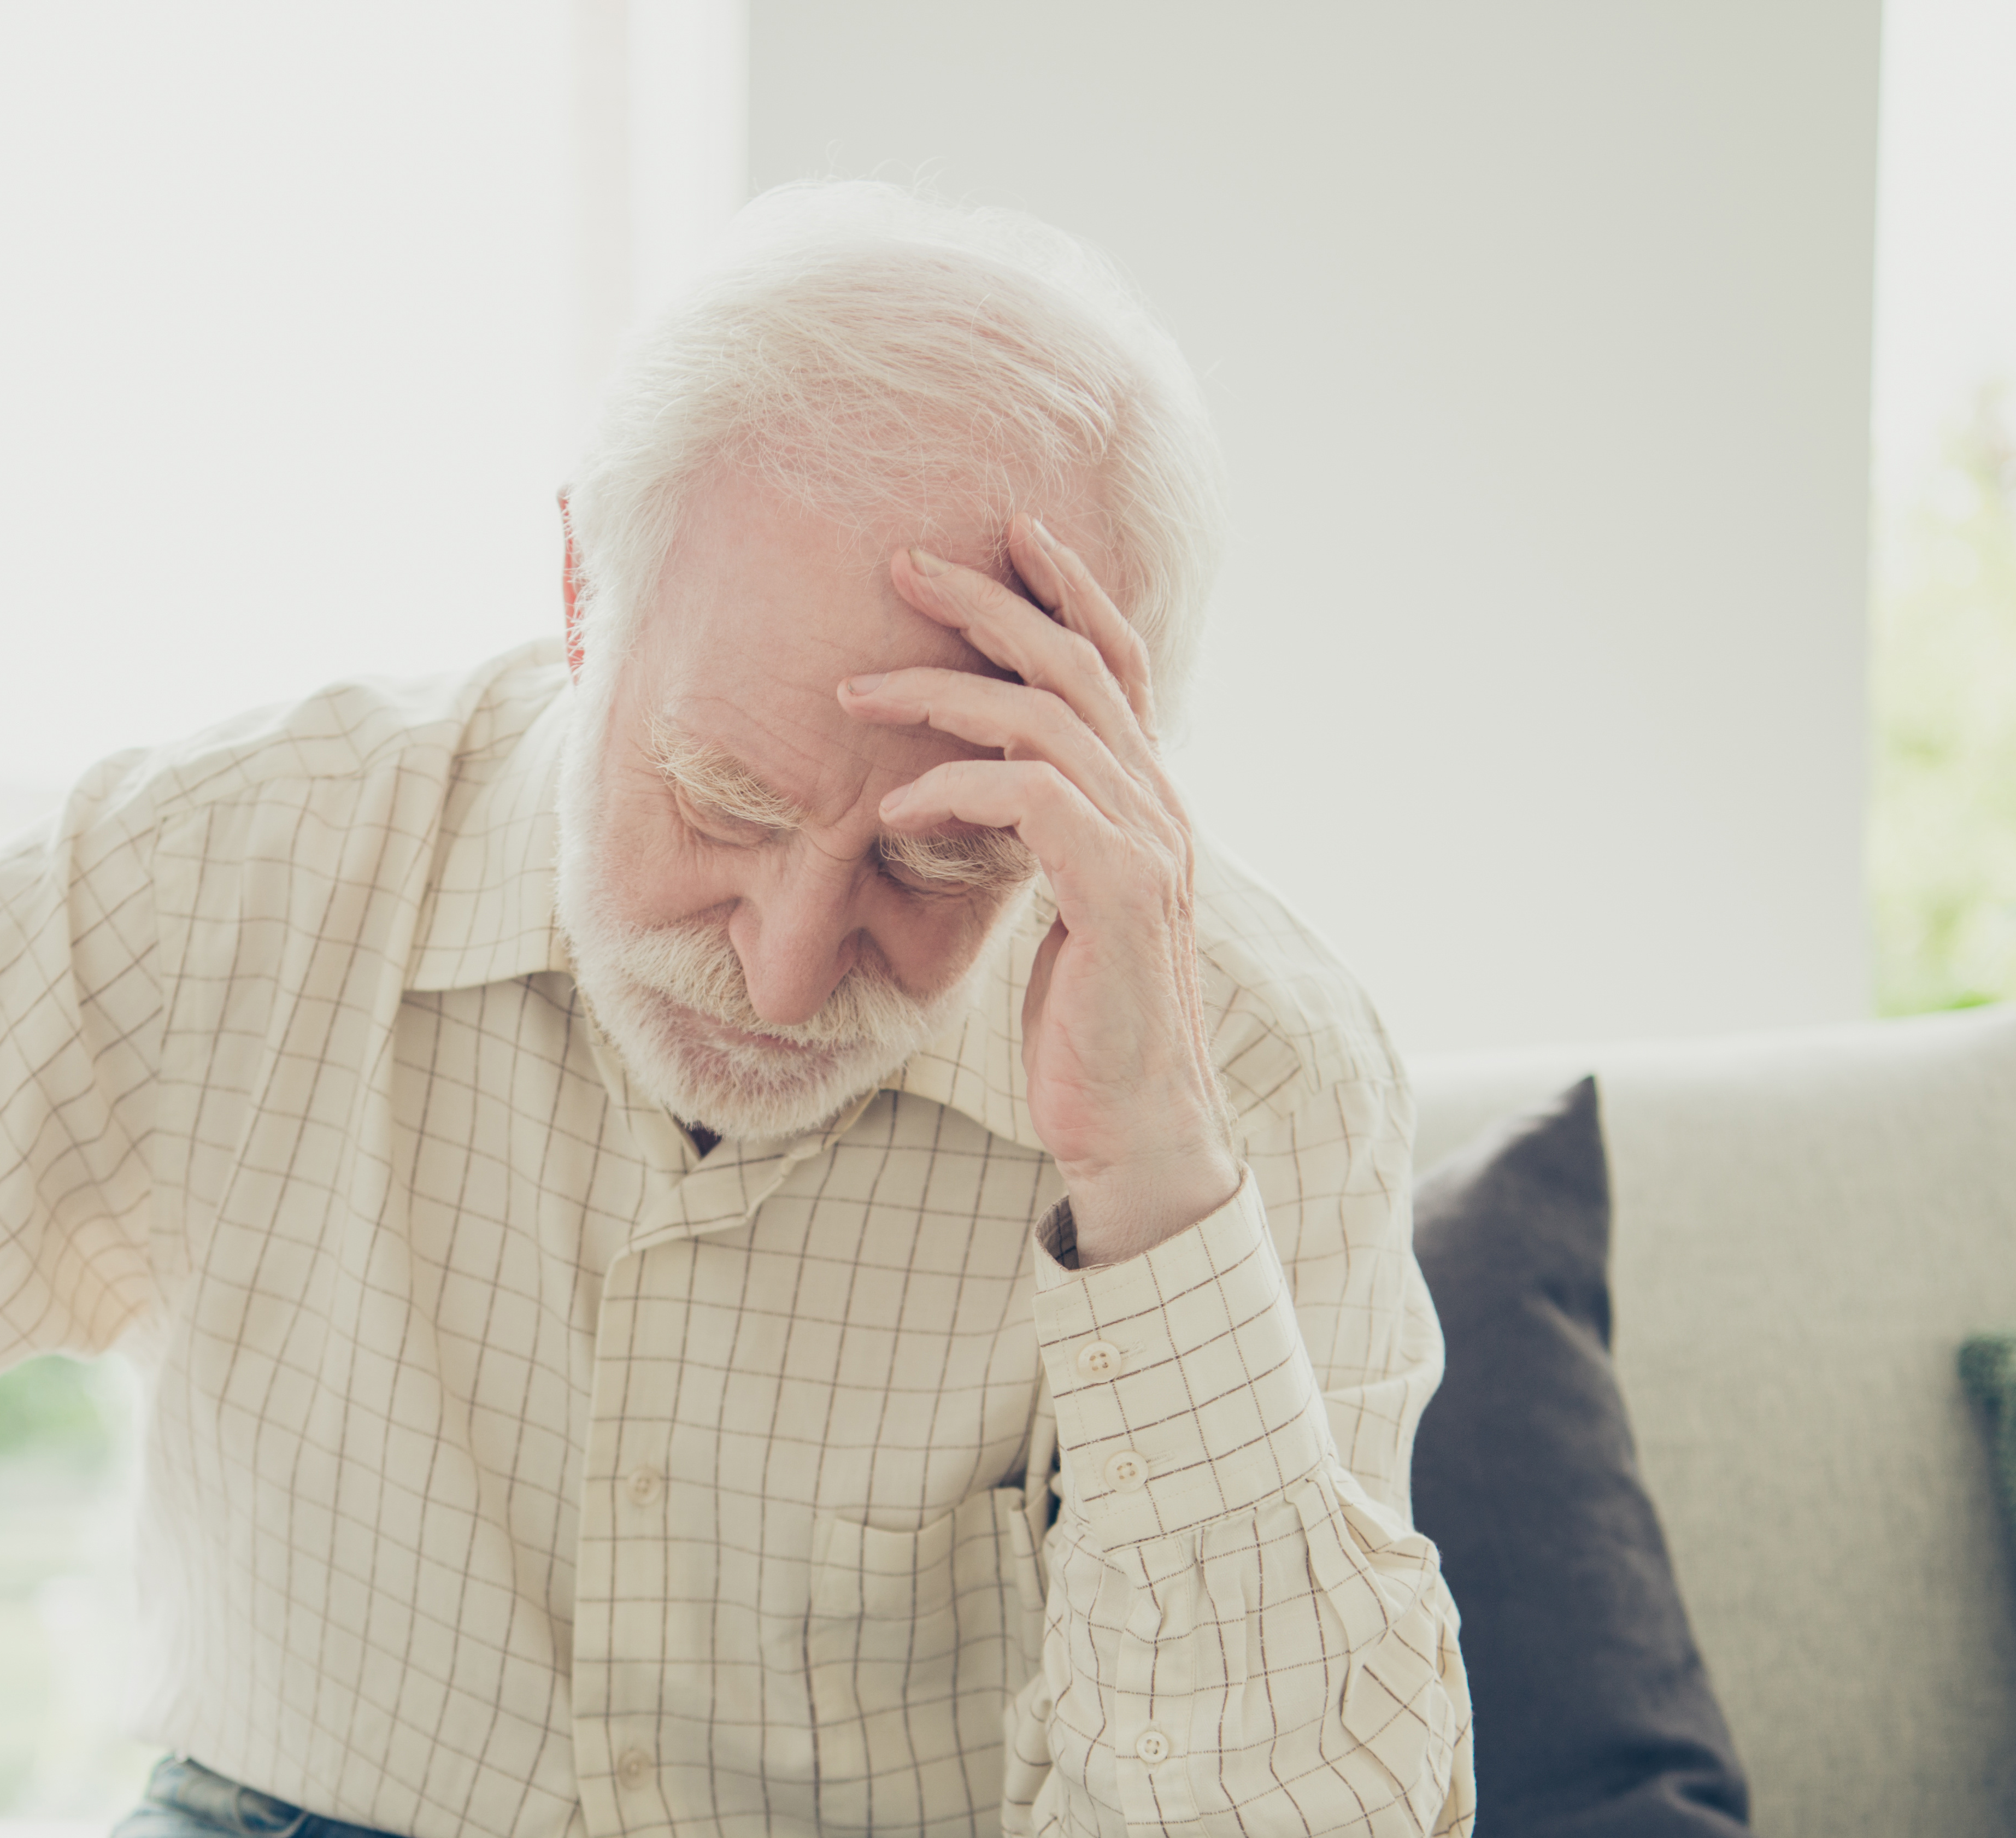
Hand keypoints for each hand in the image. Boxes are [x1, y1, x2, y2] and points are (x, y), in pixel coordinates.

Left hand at [843, 516, 1239, 1263]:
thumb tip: (984, 787)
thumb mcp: (1062, 907)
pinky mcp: (1117, 892)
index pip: (1118, 663)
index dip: (1070, 589)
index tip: (1009, 533)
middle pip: (1079, 663)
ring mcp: (1147, 846)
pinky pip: (1029, 797)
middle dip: (990, 601)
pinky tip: (892, 809)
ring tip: (855, 690)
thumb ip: (1044, 837)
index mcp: (1148, 801)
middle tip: (903, 563)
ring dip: (940, 692)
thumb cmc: (1086, 1025)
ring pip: (1045, 717)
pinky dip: (952, 787)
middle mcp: (1160, 807)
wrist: (1138, 1126)